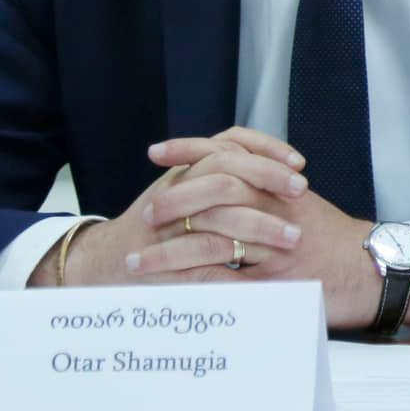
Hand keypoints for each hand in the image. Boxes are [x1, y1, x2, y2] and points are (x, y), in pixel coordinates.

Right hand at [33, 127, 304, 289]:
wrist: (107, 263)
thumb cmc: (158, 231)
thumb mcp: (188, 196)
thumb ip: (223, 184)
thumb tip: (279, 177)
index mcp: (187, 171)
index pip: (230, 143)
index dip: (266, 149)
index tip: (299, 164)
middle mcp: (178, 187)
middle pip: (227, 168)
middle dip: (269, 179)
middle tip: (301, 192)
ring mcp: (168, 221)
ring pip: (218, 212)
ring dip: (260, 224)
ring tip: (292, 238)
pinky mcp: (162, 257)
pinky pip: (201, 256)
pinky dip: (231, 263)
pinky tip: (257, 267)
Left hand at [132, 130, 409, 330]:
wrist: (374, 269)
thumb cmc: (336, 238)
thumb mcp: (302, 203)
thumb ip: (267, 188)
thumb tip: (227, 180)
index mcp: (279, 184)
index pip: (228, 155)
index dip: (189, 150)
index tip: (156, 152)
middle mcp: (276, 208)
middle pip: (214, 194)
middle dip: (173, 201)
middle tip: (146, 212)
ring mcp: (274, 245)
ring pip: (210, 241)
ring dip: (168, 252)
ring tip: (137, 261)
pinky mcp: (275, 281)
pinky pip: (224, 281)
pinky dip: (191, 285)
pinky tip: (166, 292)